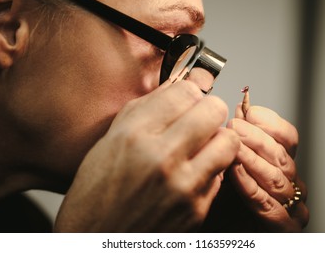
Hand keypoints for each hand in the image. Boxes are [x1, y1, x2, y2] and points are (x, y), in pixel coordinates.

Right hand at [54, 81, 239, 231]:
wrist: (96, 241)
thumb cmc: (97, 193)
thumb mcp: (110, 141)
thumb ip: (146, 109)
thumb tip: (181, 86)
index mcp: (134, 136)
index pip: (185, 91)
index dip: (188, 93)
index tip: (185, 100)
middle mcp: (161, 158)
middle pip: (214, 110)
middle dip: (208, 110)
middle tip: (199, 119)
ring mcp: (182, 187)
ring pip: (228, 141)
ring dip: (217, 139)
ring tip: (202, 145)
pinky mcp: (196, 210)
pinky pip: (221, 175)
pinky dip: (210, 170)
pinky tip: (190, 174)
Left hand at [227, 104, 308, 231]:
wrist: (224, 235)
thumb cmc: (225, 204)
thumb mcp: (227, 164)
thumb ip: (236, 140)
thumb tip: (238, 111)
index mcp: (283, 166)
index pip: (288, 137)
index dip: (269, 122)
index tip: (249, 111)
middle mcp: (292, 184)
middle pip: (281, 154)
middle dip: (256, 137)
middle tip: (234, 125)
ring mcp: (293, 207)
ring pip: (275, 176)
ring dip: (252, 158)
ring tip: (233, 145)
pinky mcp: (284, 227)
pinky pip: (266, 203)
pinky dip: (249, 186)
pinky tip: (235, 172)